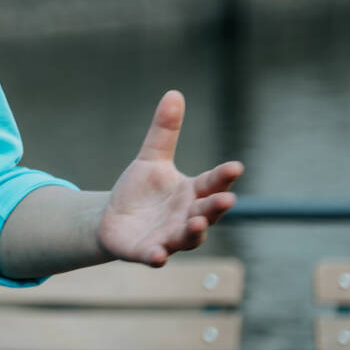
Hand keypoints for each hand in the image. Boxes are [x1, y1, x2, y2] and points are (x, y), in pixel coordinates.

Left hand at [98, 90, 243, 266]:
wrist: (113, 220)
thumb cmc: (141, 191)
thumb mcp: (151, 158)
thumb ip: (164, 131)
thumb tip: (174, 93)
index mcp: (191, 193)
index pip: (211, 183)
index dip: (223, 176)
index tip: (236, 166)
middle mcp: (186, 217)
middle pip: (206, 212)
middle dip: (216, 207)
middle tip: (226, 199)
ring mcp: (169, 237)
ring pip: (187, 238)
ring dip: (194, 232)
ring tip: (196, 223)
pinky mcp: (147, 252)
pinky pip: (155, 256)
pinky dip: (157, 256)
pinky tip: (158, 255)